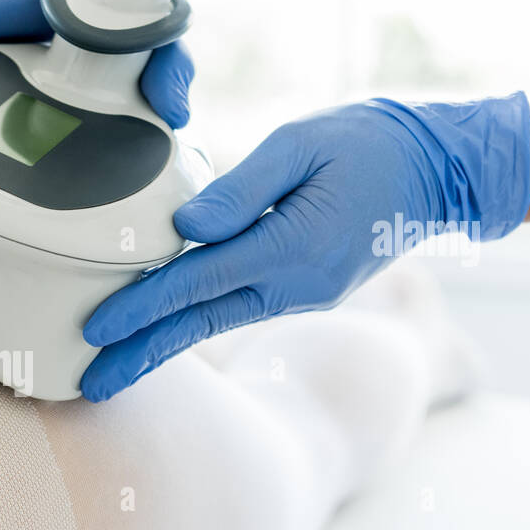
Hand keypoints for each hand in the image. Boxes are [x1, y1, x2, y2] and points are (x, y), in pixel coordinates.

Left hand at [80, 93, 529, 401]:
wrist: (441, 173)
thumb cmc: (370, 143)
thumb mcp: (304, 143)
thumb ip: (242, 186)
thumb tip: (184, 228)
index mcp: (291, 247)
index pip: (197, 281)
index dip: (141, 305)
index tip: (94, 329)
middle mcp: (292, 286)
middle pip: (197, 325)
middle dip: (141, 356)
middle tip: (88, 386)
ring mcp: (299, 296)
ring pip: (213, 325)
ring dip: (161, 348)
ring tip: (112, 372)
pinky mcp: (300, 293)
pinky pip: (233, 312)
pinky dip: (190, 326)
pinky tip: (157, 335)